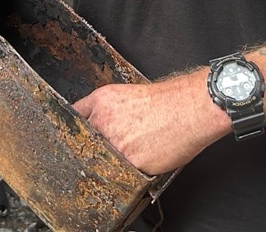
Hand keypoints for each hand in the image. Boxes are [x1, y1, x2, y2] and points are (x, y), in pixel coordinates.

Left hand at [72, 74, 220, 175]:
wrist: (189, 109)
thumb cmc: (169, 100)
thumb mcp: (130, 93)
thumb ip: (111, 109)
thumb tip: (105, 123)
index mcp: (102, 101)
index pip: (76, 114)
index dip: (79, 125)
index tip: (81, 132)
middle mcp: (103, 121)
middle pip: (86, 140)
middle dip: (97, 144)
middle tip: (117, 143)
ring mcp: (114, 144)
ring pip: (102, 159)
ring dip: (112, 159)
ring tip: (136, 149)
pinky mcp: (129, 162)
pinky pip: (122, 171)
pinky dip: (131, 169)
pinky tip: (145, 157)